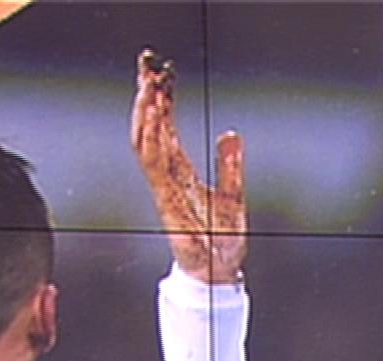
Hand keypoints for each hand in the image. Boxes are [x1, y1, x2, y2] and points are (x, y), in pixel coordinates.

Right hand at [131, 49, 246, 284]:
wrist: (219, 273)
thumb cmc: (223, 240)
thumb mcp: (234, 194)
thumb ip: (231, 164)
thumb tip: (231, 133)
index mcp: (181, 174)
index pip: (165, 130)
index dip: (161, 102)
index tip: (160, 74)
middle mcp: (168, 178)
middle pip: (150, 129)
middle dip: (147, 96)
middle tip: (148, 65)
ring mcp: (164, 188)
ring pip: (147, 141)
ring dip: (148, 111)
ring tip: (150, 83)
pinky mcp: (167, 200)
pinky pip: (155, 163)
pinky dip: (154, 137)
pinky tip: (157, 116)